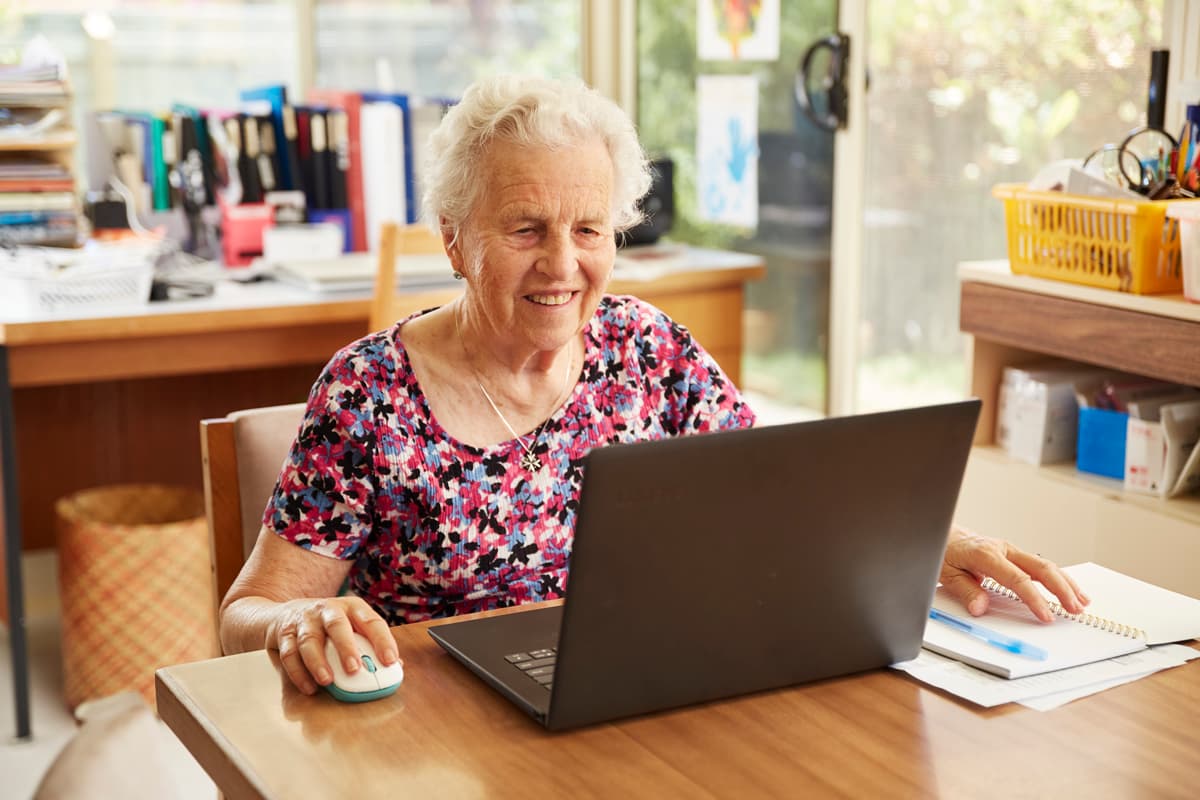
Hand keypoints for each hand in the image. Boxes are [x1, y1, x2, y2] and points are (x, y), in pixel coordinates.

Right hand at [266, 596, 400, 694]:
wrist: (286, 614)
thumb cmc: (328, 626)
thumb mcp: (352, 627)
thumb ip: (371, 645)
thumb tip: (396, 667)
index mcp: (352, 608)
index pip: (372, 621)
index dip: (383, 641)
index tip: (390, 661)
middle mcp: (328, 609)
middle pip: (337, 626)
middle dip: (346, 648)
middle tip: (354, 669)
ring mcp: (304, 620)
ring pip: (310, 640)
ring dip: (318, 662)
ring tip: (327, 681)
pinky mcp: (285, 633)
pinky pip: (290, 654)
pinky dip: (299, 673)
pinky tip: (309, 686)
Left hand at [940, 527, 1089, 621]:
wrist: (943, 534)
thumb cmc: (943, 552)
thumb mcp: (946, 574)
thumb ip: (965, 591)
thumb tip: (980, 608)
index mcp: (986, 554)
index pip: (1017, 579)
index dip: (1034, 599)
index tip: (1046, 615)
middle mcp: (1002, 549)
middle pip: (1040, 568)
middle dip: (1061, 589)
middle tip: (1074, 609)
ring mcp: (1010, 550)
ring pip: (1045, 564)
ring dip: (1065, 583)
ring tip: (1081, 602)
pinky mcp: (1013, 554)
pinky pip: (1039, 565)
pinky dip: (1058, 577)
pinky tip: (1070, 588)